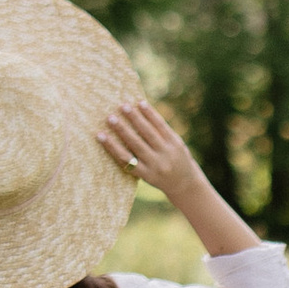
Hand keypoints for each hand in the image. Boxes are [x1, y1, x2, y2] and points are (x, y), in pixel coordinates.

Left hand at [100, 94, 257, 254]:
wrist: (184, 185)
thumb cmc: (177, 159)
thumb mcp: (176, 144)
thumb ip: (162, 132)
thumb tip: (141, 113)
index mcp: (174, 143)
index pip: (160, 125)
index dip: (149, 113)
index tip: (138, 102)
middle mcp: (165, 154)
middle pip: (146, 133)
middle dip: (134, 119)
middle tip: (121, 106)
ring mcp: (154, 165)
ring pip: (135, 146)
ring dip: (121, 131)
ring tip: (110, 119)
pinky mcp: (145, 175)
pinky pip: (127, 161)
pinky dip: (114, 150)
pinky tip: (104, 140)